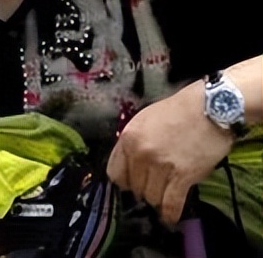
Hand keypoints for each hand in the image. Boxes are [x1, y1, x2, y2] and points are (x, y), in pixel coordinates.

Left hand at [107, 82, 234, 224]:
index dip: (124, 181)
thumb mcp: (144, 119)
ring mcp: (161, 166)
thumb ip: (133, 141)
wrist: (209, 108)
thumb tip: (128, 163)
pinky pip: (170, 203)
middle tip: (154, 187)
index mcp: (128, 138)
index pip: (114, 172)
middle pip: (134, 186)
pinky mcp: (183, 176)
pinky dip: (170, 213)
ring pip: (151, 197)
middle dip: (143, 189)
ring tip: (165, 194)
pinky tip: (170, 216)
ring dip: (158, 199)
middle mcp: (141, 153)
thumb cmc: (178, 111)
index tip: (131, 184)